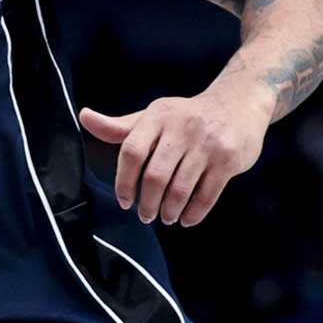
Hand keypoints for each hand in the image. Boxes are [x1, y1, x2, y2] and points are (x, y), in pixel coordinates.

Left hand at [79, 92, 267, 227]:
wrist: (239, 102)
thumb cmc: (187, 116)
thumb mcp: (154, 116)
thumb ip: (120, 126)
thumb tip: (83, 117)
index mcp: (158, 117)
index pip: (131, 151)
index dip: (123, 181)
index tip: (124, 201)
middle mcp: (182, 128)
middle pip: (155, 175)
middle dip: (147, 203)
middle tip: (145, 216)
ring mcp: (207, 145)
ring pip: (181, 189)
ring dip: (169, 210)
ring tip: (165, 217)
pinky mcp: (228, 160)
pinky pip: (207, 195)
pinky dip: (194, 213)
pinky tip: (186, 219)